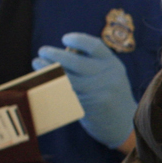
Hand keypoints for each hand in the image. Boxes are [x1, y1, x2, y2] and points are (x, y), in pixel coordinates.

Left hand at [34, 33, 135, 148]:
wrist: (124, 123)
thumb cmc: (110, 93)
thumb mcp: (110, 74)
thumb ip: (92, 62)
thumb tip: (62, 52)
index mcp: (113, 65)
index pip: (94, 46)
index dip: (77, 40)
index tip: (64, 39)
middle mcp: (108, 78)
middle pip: (76, 62)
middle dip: (55, 54)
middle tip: (42, 51)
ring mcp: (98, 94)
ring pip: (67, 78)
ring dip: (47, 69)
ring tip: (37, 63)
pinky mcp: (88, 108)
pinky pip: (65, 93)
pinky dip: (51, 85)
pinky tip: (43, 80)